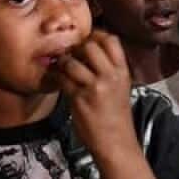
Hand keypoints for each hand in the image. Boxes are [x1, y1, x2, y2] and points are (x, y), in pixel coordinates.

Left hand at [54, 31, 135, 159]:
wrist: (116, 142)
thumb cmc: (116, 117)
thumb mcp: (121, 88)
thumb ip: (109, 70)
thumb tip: (87, 51)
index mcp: (123, 72)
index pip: (111, 40)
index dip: (96, 36)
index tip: (88, 41)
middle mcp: (110, 76)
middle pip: (90, 46)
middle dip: (77, 48)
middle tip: (73, 56)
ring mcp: (95, 87)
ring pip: (72, 61)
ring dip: (63, 63)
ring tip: (63, 69)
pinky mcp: (79, 98)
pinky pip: (62, 79)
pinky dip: (56, 77)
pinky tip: (57, 80)